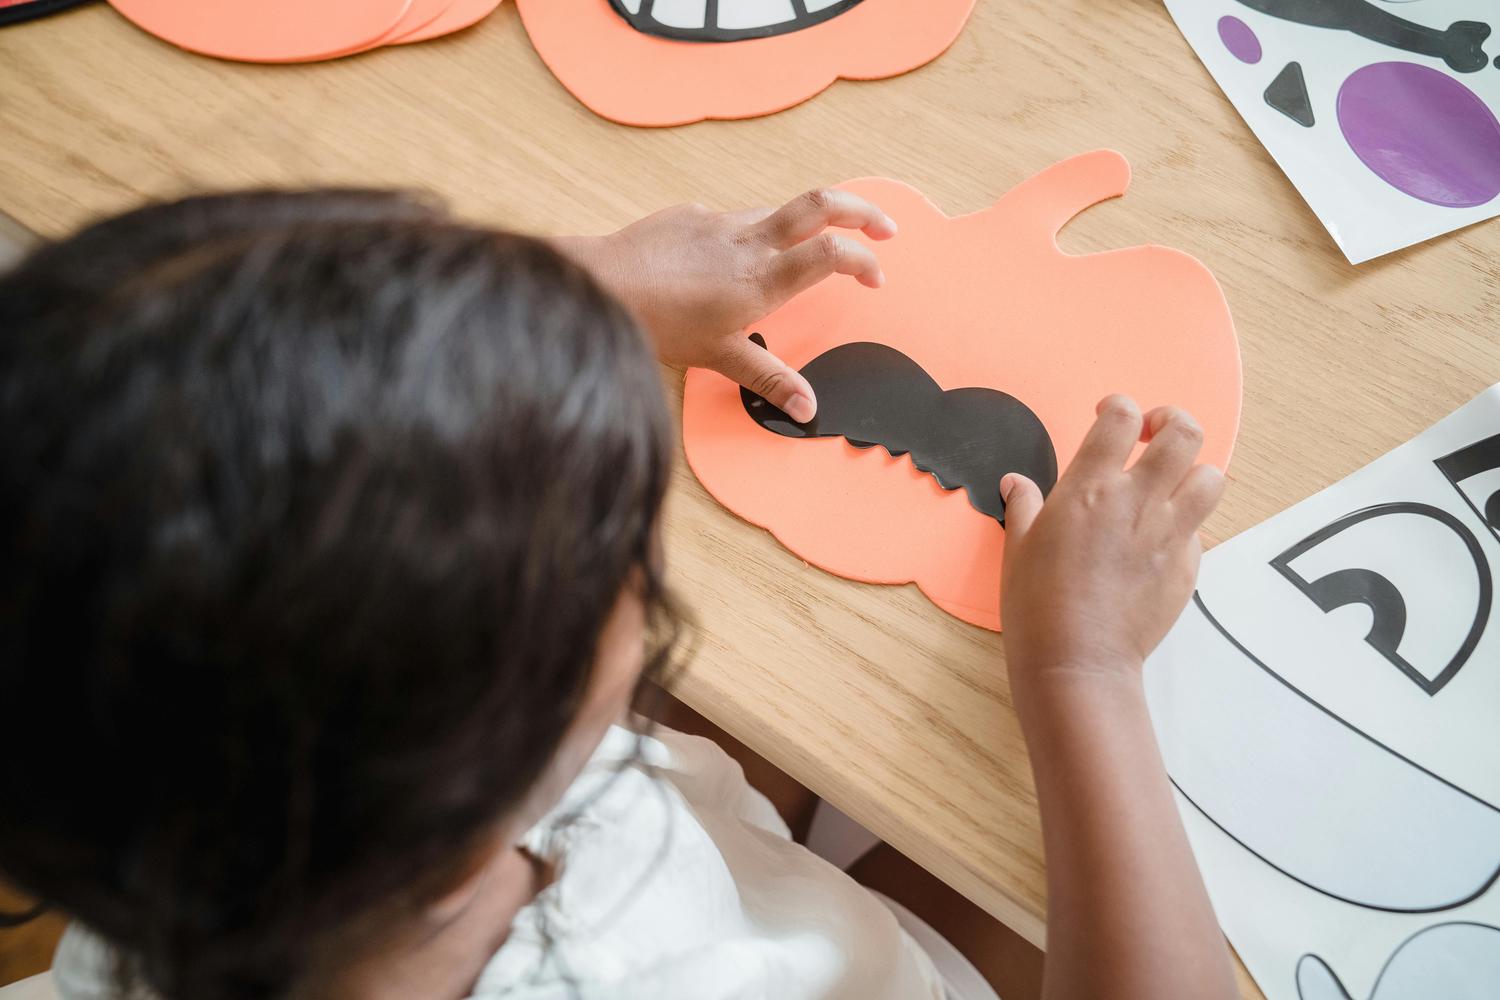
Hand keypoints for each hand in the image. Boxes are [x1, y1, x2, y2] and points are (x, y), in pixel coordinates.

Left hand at [555, 189, 895, 422]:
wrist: (601, 284)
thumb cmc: (657, 323)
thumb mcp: (720, 358)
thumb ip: (770, 380)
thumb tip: (808, 409)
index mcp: (761, 279)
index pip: (832, 253)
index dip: (863, 260)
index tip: (875, 277)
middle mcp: (747, 242)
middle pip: (820, 204)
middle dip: (862, 210)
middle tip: (884, 227)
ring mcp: (719, 222)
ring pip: (778, 210)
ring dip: (805, 224)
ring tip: (809, 249)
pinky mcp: (692, 215)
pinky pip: (732, 220)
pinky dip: (748, 235)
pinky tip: (728, 262)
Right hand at [999, 396, 1224, 687]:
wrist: (1077, 660)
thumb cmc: (1037, 604)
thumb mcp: (1018, 548)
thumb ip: (1024, 506)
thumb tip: (1017, 484)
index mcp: (1090, 487)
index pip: (1120, 418)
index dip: (1118, 407)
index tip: (1111, 416)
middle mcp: (1137, 501)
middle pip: (1183, 433)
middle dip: (1171, 422)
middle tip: (1154, 434)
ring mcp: (1169, 533)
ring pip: (1211, 477)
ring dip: (1193, 472)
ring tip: (1171, 484)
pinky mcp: (1188, 567)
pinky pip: (1201, 530)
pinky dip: (1186, 526)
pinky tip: (1160, 542)